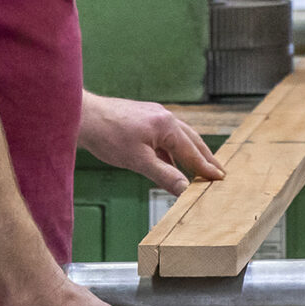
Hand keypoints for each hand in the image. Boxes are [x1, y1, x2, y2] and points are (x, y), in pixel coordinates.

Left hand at [77, 93, 226, 194]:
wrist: (84, 117)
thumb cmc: (108, 136)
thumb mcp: (138, 161)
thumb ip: (164, 175)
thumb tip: (185, 190)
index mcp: (167, 125)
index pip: (192, 151)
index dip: (206, 167)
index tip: (220, 178)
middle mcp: (165, 117)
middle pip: (192, 140)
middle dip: (205, 157)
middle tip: (219, 172)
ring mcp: (154, 115)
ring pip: (179, 137)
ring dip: (191, 153)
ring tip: (200, 167)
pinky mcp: (143, 118)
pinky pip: (166, 136)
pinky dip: (173, 150)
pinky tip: (171, 162)